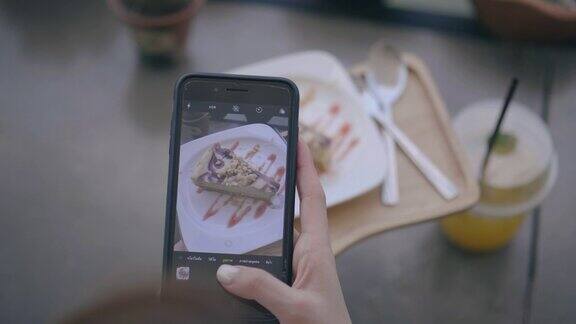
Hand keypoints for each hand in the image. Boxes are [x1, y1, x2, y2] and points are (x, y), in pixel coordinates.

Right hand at [216, 139, 350, 323]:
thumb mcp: (295, 308)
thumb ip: (263, 288)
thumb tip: (227, 269)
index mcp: (316, 249)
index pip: (313, 198)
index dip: (306, 167)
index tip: (296, 141)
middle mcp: (308, 253)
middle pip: (294, 207)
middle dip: (280, 181)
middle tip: (259, 160)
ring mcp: (298, 267)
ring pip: (278, 231)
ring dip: (263, 213)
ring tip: (240, 195)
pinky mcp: (288, 282)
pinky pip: (267, 254)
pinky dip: (252, 245)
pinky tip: (234, 247)